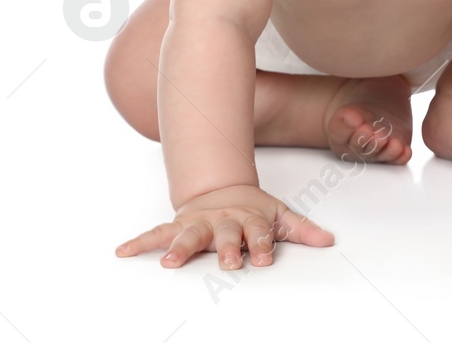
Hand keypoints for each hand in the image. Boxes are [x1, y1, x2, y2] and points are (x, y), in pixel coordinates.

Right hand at [116, 184, 333, 268]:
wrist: (224, 188)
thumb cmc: (252, 209)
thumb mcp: (280, 216)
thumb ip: (302, 230)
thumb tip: (329, 241)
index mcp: (249, 219)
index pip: (258, 232)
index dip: (262, 244)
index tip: (263, 259)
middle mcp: (223, 221)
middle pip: (225, 234)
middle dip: (226, 248)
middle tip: (227, 262)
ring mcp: (199, 222)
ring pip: (189, 234)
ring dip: (180, 248)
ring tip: (169, 263)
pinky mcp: (178, 224)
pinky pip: (156, 233)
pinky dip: (140, 241)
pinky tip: (122, 250)